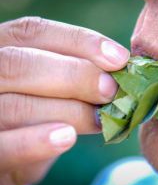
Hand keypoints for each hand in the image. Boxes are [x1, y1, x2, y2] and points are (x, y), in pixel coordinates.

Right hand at [0, 17, 129, 184]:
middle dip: (76, 75)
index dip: (81, 42)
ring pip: (16, 105)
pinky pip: (3, 147)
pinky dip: (36, 142)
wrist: (9, 152)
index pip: (35, 33)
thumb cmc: (35, 116)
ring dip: (68, 110)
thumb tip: (116, 71)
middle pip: (21, 64)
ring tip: (100, 119)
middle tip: (111, 90)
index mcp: (2, 51)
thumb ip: (71, 77)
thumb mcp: (50, 90)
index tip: (119, 58)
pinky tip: (67, 138)